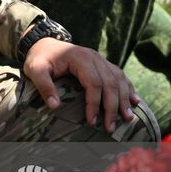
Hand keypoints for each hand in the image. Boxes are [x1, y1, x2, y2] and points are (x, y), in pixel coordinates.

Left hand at [21, 38, 138, 132]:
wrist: (44, 43)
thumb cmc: (39, 58)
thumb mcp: (35, 69)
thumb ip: (44, 86)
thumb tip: (55, 106)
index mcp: (80, 58)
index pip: (93, 82)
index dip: (94, 103)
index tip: (92, 121)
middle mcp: (95, 57)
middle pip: (110, 83)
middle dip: (113, 107)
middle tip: (110, 128)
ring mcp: (101, 59)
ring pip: (119, 79)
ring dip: (125, 99)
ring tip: (127, 118)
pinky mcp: (103, 64)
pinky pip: (120, 75)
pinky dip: (128, 88)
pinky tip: (135, 101)